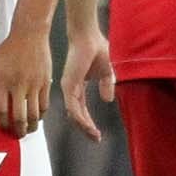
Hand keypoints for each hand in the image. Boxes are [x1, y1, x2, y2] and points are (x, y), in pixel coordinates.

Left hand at [0, 26, 50, 136]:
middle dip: (17, 130)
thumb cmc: (9, 48)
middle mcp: (18, 85)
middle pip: (19, 117)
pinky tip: (37, 118)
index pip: (1, 110)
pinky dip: (41, 115)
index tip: (2, 127)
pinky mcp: (45, 82)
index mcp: (3, 82)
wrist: (29, 35)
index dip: (1, 123)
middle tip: (16, 135)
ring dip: (31, 126)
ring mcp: (33, 85)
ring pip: (34, 114)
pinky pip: (44, 104)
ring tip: (28, 130)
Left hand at [58, 27, 114, 142]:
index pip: (81, 110)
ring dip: (84, 126)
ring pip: (74, 114)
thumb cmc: (96, 49)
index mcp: (78, 87)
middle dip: (86, 129)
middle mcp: (71, 90)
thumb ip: (106, 85)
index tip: (97, 134)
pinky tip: (88, 126)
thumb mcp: (106, 72)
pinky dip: (81, 118)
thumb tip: (107, 99)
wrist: (88, 36)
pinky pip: (74, 106)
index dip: (89, 123)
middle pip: (77, 116)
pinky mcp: (69, 84)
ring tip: (94, 136)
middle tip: (96, 139)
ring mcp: (68, 88)